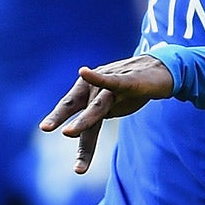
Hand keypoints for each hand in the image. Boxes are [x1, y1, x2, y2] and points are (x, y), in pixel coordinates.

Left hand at [41, 55, 174, 172]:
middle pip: (78, 106)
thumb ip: (94, 119)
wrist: (159, 71)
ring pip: (96, 106)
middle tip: (45, 128)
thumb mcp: (110, 106)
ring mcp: (111, 82)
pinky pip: (113, 82)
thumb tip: (78, 133)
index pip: (70, 105)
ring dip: (83, 121)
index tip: (44, 128)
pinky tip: (85, 72)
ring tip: (68, 133)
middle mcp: (95, 87)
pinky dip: (99, 78)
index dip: (56, 116)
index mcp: (88, 93)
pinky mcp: (129, 81)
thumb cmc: (131, 89)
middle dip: (61, 118)